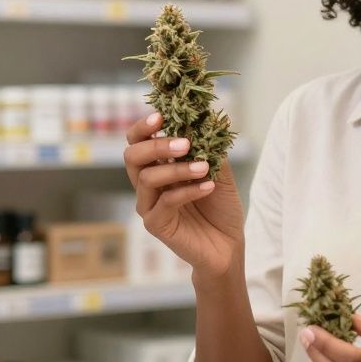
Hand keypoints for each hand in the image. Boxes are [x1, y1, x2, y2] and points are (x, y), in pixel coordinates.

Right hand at [123, 112, 244, 280]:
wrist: (228, 245)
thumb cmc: (221, 207)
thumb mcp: (220, 172)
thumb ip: (210, 148)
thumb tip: (208, 119)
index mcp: (159, 166)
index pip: (138, 141)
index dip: (143, 127)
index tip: (161, 116)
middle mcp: (149, 184)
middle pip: (132, 156)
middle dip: (156, 145)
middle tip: (184, 143)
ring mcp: (149, 205)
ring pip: (147, 178)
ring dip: (178, 169)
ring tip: (204, 167)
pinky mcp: (156, 224)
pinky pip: (165, 202)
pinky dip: (188, 190)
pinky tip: (208, 186)